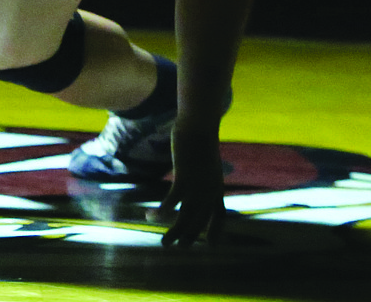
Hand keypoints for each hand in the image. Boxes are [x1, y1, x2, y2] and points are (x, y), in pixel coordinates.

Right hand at [158, 123, 226, 247]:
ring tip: (164, 243)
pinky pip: (170, 205)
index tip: (212, 244)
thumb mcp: (204, 155)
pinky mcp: (183, 182)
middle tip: (178, 245)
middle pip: (200, 222)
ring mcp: (198, 189)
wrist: (199, 125)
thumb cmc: (200, 134)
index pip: (221, 216)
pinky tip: (149, 215)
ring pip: (185, 219)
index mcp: (217, 187)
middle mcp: (210, 192)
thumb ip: (201, 165)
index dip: (216, 231)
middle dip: (189, 236)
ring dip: (174, 233)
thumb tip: (195, 163)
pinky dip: (160, 212)